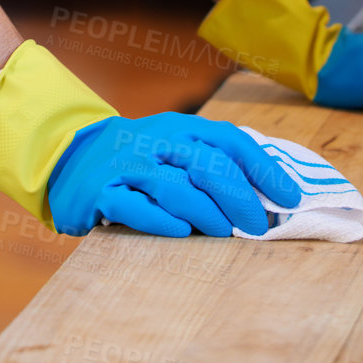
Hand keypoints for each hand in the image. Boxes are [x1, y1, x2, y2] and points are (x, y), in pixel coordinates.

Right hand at [46, 112, 302, 237]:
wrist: (71, 159)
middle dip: (239, 197)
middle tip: (258, 226)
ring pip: (175, 187)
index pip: (229, 140)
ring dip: (207, 214)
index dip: (263, 168)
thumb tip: (270, 196)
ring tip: (225, 234)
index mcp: (179, 127)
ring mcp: (127, 165)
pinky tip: (181, 234)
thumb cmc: (141, 161)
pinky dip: (161, 221)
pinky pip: (135, 207)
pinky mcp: (102, 192)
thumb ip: (214, 164)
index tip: (291, 198)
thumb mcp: (175, 149)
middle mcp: (155, 140)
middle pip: (206, 164)